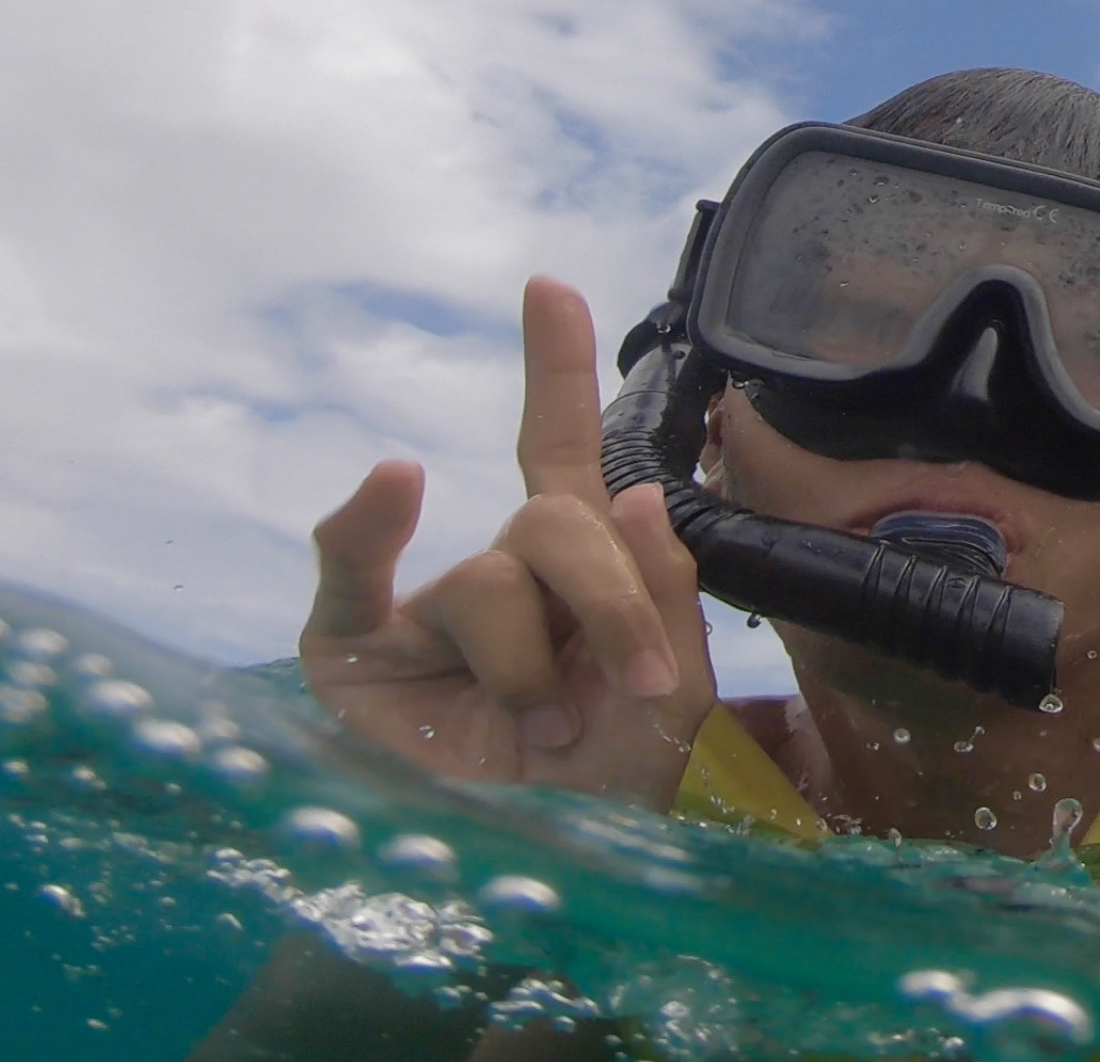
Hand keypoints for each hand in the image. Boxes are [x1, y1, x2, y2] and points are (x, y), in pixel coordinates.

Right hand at [298, 278, 714, 803]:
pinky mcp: (352, 655)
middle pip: (556, 519)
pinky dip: (365, 525)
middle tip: (630, 683)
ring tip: (542, 736)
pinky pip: (349, 575)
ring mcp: (421, 612)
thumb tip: (642, 492)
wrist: (538, 892)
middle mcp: (498, 580)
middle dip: (610, 596)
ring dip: (533, 662)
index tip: (551, 287)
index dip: (558, 370)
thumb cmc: (602, 801)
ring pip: (489, 578)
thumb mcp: (671, 699)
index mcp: (579, 579)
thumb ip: (666, 595)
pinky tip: (393, 483)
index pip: (567, 457)